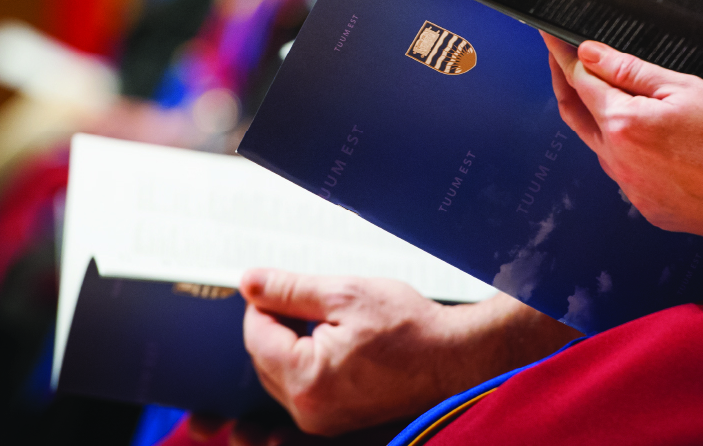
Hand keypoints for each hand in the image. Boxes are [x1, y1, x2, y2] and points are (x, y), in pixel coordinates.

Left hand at [239, 269, 576, 435]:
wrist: (454, 358)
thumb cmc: (408, 326)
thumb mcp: (344, 294)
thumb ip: (289, 289)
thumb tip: (248, 281)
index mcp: (306, 379)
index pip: (254, 335)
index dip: (265, 303)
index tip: (289, 288)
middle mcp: (308, 410)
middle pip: (261, 358)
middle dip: (277, 326)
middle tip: (314, 303)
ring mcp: (321, 420)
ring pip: (277, 374)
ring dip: (290, 345)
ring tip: (330, 323)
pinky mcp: (333, 420)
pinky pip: (300, 388)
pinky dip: (306, 362)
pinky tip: (333, 343)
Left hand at [543, 35, 702, 246]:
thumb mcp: (687, 88)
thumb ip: (631, 71)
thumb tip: (590, 54)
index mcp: (622, 124)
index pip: (579, 80)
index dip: (563, 55)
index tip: (552, 38)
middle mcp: (617, 160)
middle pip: (577, 114)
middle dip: (565, 83)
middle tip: (561, 59)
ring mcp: (630, 188)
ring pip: (600, 145)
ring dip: (595, 117)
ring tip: (601, 92)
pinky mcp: (648, 207)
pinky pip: (624, 172)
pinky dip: (622, 148)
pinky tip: (642, 138)